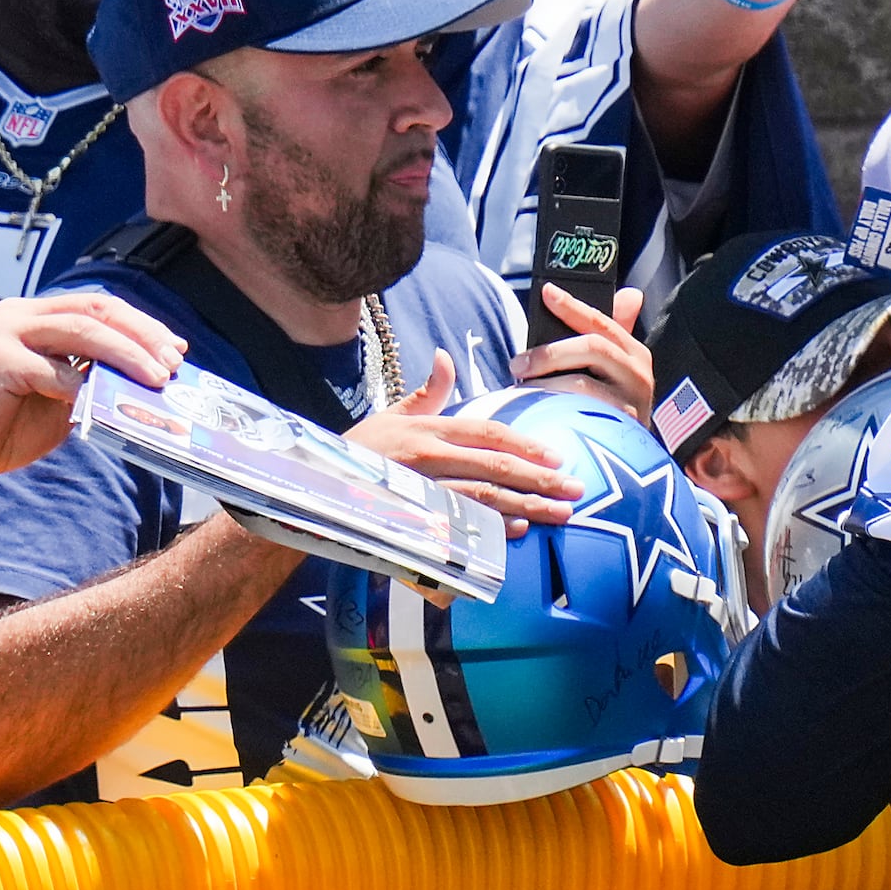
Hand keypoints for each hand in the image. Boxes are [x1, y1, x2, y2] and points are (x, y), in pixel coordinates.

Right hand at [0, 290, 186, 487]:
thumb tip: (148, 384)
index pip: (100, 308)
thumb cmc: (2, 428)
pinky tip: (103, 404)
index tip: (177, 350)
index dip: (142, 326)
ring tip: (156, 378)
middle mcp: (21, 315)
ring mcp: (6, 332)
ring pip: (81, 331)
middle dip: (142, 336)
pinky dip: (82, 387)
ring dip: (126, 355)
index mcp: (37, 318)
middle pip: (97, 310)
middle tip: (173, 363)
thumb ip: (93, 383)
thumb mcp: (60, 402)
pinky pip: (52, 370)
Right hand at [347, 350, 582, 538]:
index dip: (526, 443)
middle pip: (495, 465)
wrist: (314, 487)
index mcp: (428, 430)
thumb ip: (426, 392)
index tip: (558, 455)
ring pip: (484, 497)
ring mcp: (421, 491)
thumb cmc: (358, 451)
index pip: (487, 432)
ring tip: (559, 513)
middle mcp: (428, 458)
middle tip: (576, 488)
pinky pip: (458, 525)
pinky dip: (490, 529)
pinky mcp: (413, 519)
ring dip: (526, 506)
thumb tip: (445, 358)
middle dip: (540, 479)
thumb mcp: (392, 416)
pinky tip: (517, 531)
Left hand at [513, 285, 651, 421]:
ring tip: (522, 387)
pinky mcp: (620, 431)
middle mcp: (638, 373)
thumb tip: (630, 294)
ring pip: (583, 384)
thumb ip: (613, 332)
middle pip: (592, 348)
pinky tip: (537, 410)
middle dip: (550, 352)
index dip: (572, 305)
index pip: (600, 321)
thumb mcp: (615, 365)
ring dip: (546, 383)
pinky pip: (580, 415)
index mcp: (633, 351)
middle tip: (518, 364)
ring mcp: (631, 403)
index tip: (546, 292)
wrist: (627, 453)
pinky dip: (555, 409)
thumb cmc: (610, 400)